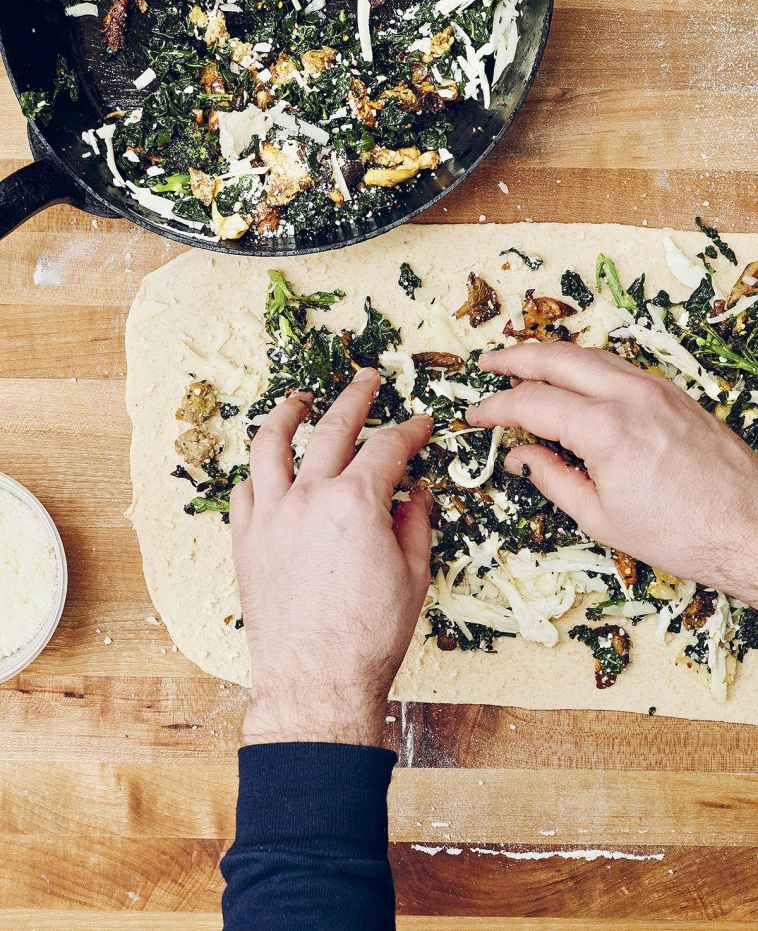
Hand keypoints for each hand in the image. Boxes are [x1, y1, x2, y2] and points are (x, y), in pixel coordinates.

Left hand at [230, 367, 432, 747]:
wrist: (316, 681)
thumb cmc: (371, 635)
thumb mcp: (413, 575)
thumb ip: (415, 523)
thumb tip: (415, 492)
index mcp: (357, 502)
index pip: (389, 447)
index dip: (411, 430)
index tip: (423, 422)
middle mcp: (309, 496)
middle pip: (333, 428)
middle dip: (356, 397)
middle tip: (367, 379)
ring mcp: (271, 515)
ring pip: (271, 445)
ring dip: (288, 414)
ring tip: (299, 399)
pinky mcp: (246, 539)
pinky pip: (245, 490)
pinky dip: (259, 471)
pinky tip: (267, 467)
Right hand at [467, 342, 757, 601]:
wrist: (750, 528)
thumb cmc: (679, 533)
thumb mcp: (600, 517)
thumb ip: (551, 478)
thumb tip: (520, 456)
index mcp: (606, 429)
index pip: (532, 401)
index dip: (496, 407)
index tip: (475, 416)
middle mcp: (631, 396)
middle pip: (558, 358)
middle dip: (515, 358)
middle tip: (487, 363)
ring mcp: (656, 388)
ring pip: (590, 354)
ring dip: (550, 354)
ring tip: (522, 362)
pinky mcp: (674, 392)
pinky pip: (618, 365)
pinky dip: (586, 364)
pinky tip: (574, 377)